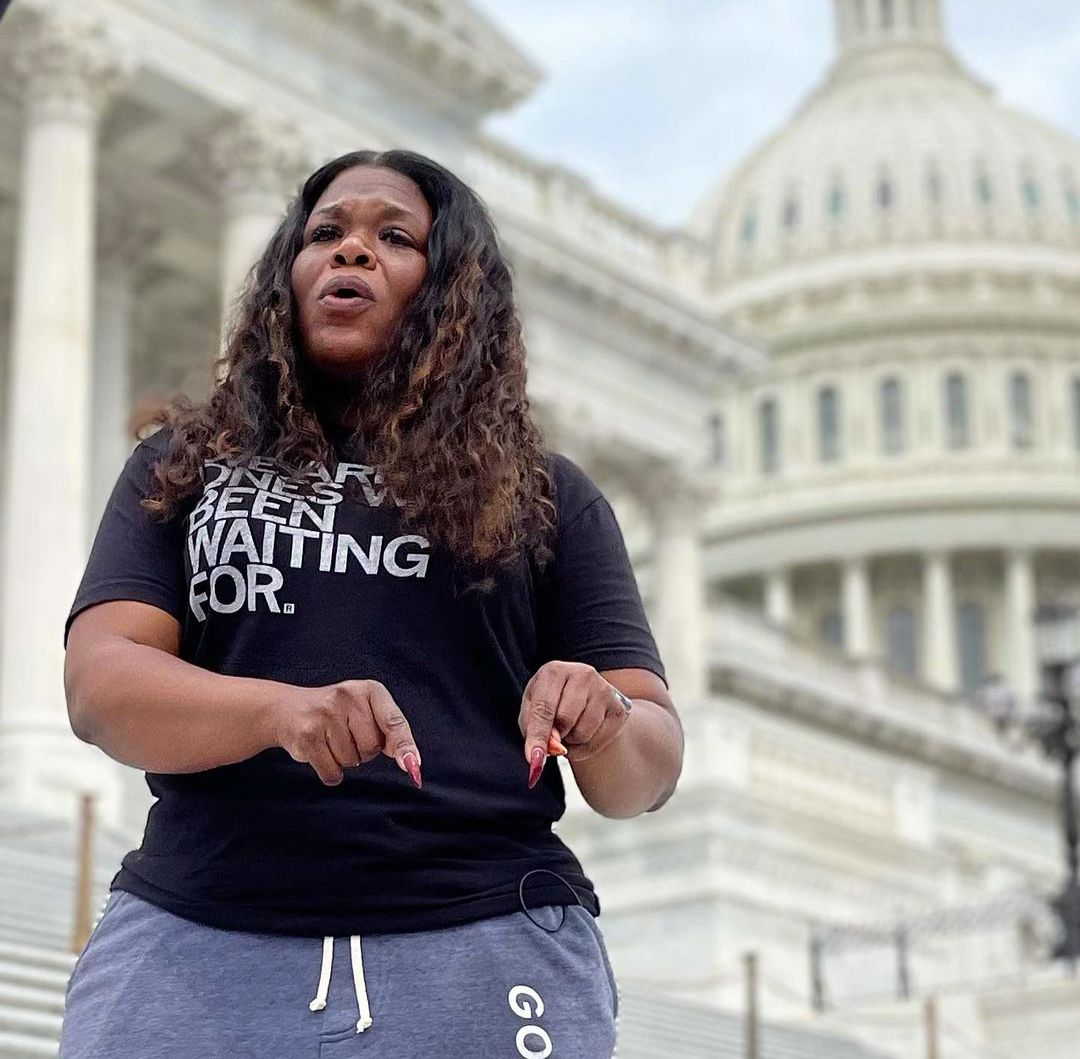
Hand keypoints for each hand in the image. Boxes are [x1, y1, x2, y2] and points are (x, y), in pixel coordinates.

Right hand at [272, 679, 422, 788]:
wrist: (286, 709)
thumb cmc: (337, 714)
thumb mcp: (366, 710)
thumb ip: (390, 732)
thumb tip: (411, 762)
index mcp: (370, 690)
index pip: (394, 721)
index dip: (405, 745)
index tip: (413, 765)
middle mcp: (348, 696)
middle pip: (372, 748)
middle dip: (363, 751)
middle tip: (346, 735)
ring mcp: (325, 714)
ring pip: (351, 762)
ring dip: (343, 760)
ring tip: (330, 739)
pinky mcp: (307, 735)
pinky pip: (332, 772)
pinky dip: (329, 772)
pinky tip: (320, 752)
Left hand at [517, 661, 631, 786]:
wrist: (584, 697)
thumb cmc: (552, 702)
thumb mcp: (532, 708)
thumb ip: (533, 729)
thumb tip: (549, 749)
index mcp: (554, 671)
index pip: (544, 708)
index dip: (538, 735)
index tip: (534, 758)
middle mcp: (582, 675)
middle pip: (565, 720)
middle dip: (556, 736)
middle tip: (554, 734)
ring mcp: (603, 690)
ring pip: (582, 732)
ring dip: (570, 742)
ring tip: (569, 730)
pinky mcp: (618, 709)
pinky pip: (598, 741)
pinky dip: (584, 748)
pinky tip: (582, 736)